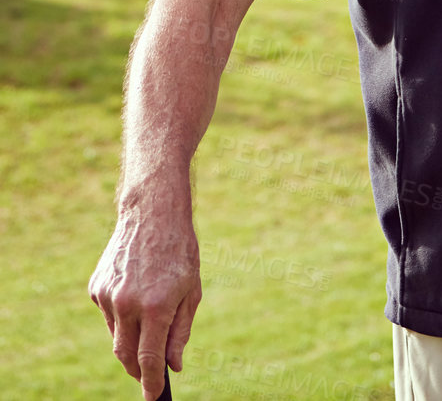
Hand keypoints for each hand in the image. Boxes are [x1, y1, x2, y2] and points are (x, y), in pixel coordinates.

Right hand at [89, 206, 201, 399]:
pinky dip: (121, 314)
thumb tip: (173, 366)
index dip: (150, 382)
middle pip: (126, 355)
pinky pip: (108, 314)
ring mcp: (108, 297)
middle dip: (138, 368)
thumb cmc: (180, 251)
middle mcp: (128, 304)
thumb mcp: (192, 290)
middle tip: (149, 373)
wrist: (152, 213)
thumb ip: (181, 331)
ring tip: (149, 312)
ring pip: (116, 335)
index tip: (152, 398)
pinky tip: (135, 291)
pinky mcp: (96, 288)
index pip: (149, 358)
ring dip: (130, 337)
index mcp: (157, 305)